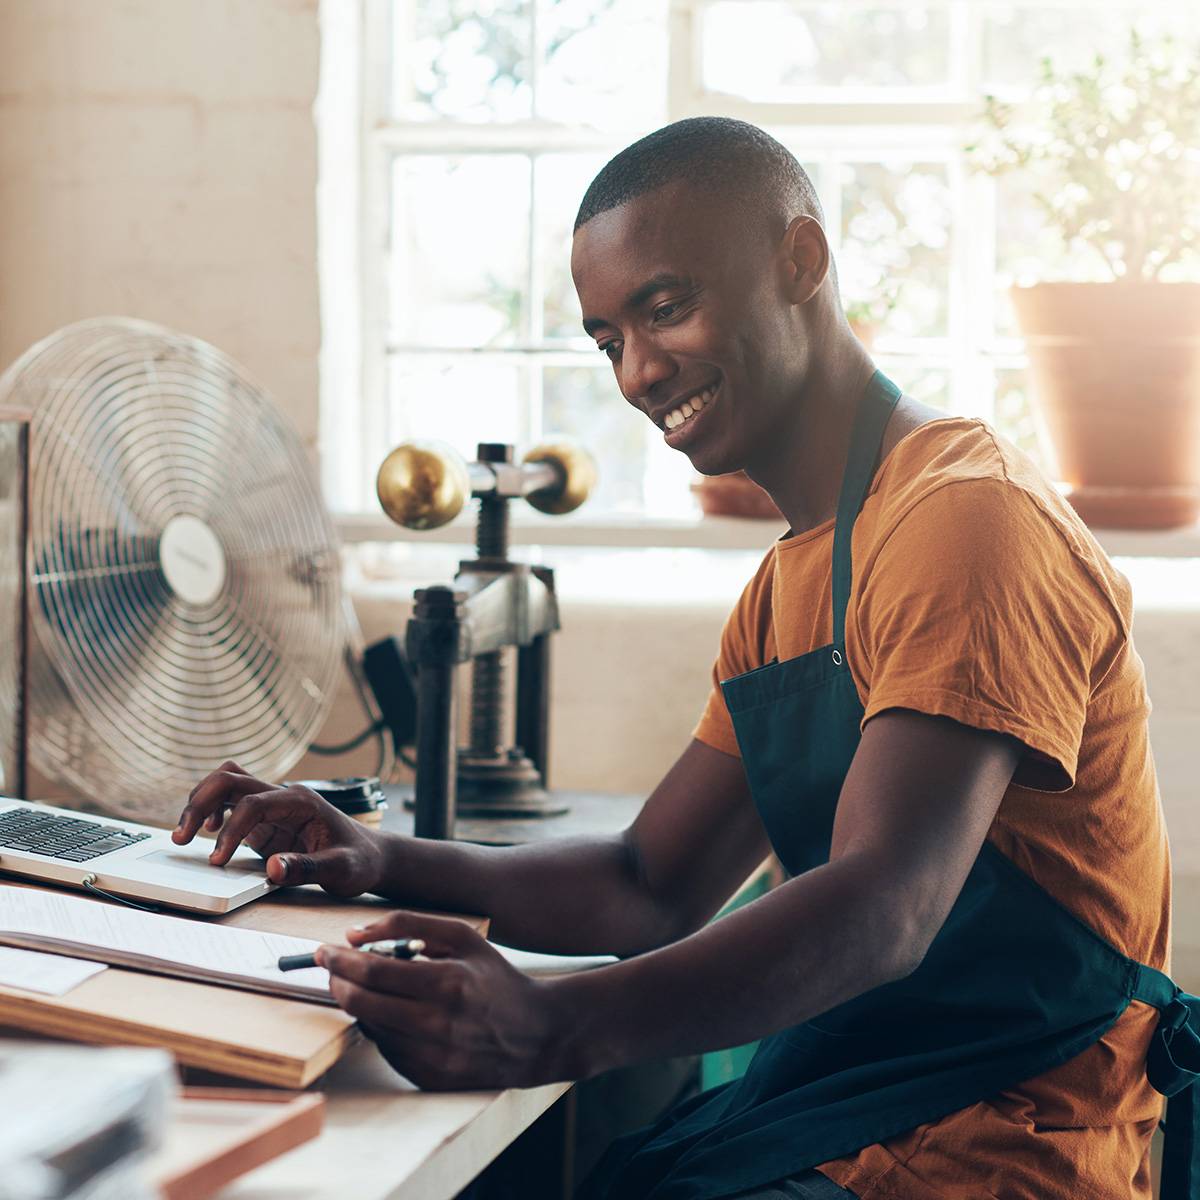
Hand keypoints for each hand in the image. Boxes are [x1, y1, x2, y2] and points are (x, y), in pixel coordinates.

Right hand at [172, 760, 385, 896]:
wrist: (370, 856)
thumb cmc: (359, 860)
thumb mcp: (341, 870)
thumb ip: (307, 868)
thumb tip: (271, 869)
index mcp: (302, 802)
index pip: (253, 803)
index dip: (231, 829)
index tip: (218, 860)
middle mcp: (284, 796)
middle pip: (231, 779)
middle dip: (200, 802)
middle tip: (181, 836)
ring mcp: (272, 806)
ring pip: (226, 783)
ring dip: (200, 802)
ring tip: (183, 835)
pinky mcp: (265, 820)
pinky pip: (230, 803)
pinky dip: (211, 811)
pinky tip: (209, 835)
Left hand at [318, 911, 573, 1089]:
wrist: (534, 1033)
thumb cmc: (494, 978)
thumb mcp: (462, 937)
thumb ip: (408, 925)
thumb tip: (354, 934)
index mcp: (447, 982)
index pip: (373, 971)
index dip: (340, 960)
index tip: (325, 950)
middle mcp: (437, 1024)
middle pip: (361, 1003)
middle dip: (337, 982)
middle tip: (333, 968)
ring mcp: (431, 1057)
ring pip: (369, 1027)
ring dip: (358, 1004)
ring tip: (368, 986)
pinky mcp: (427, 1078)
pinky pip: (386, 1049)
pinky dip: (381, 1027)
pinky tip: (395, 1013)